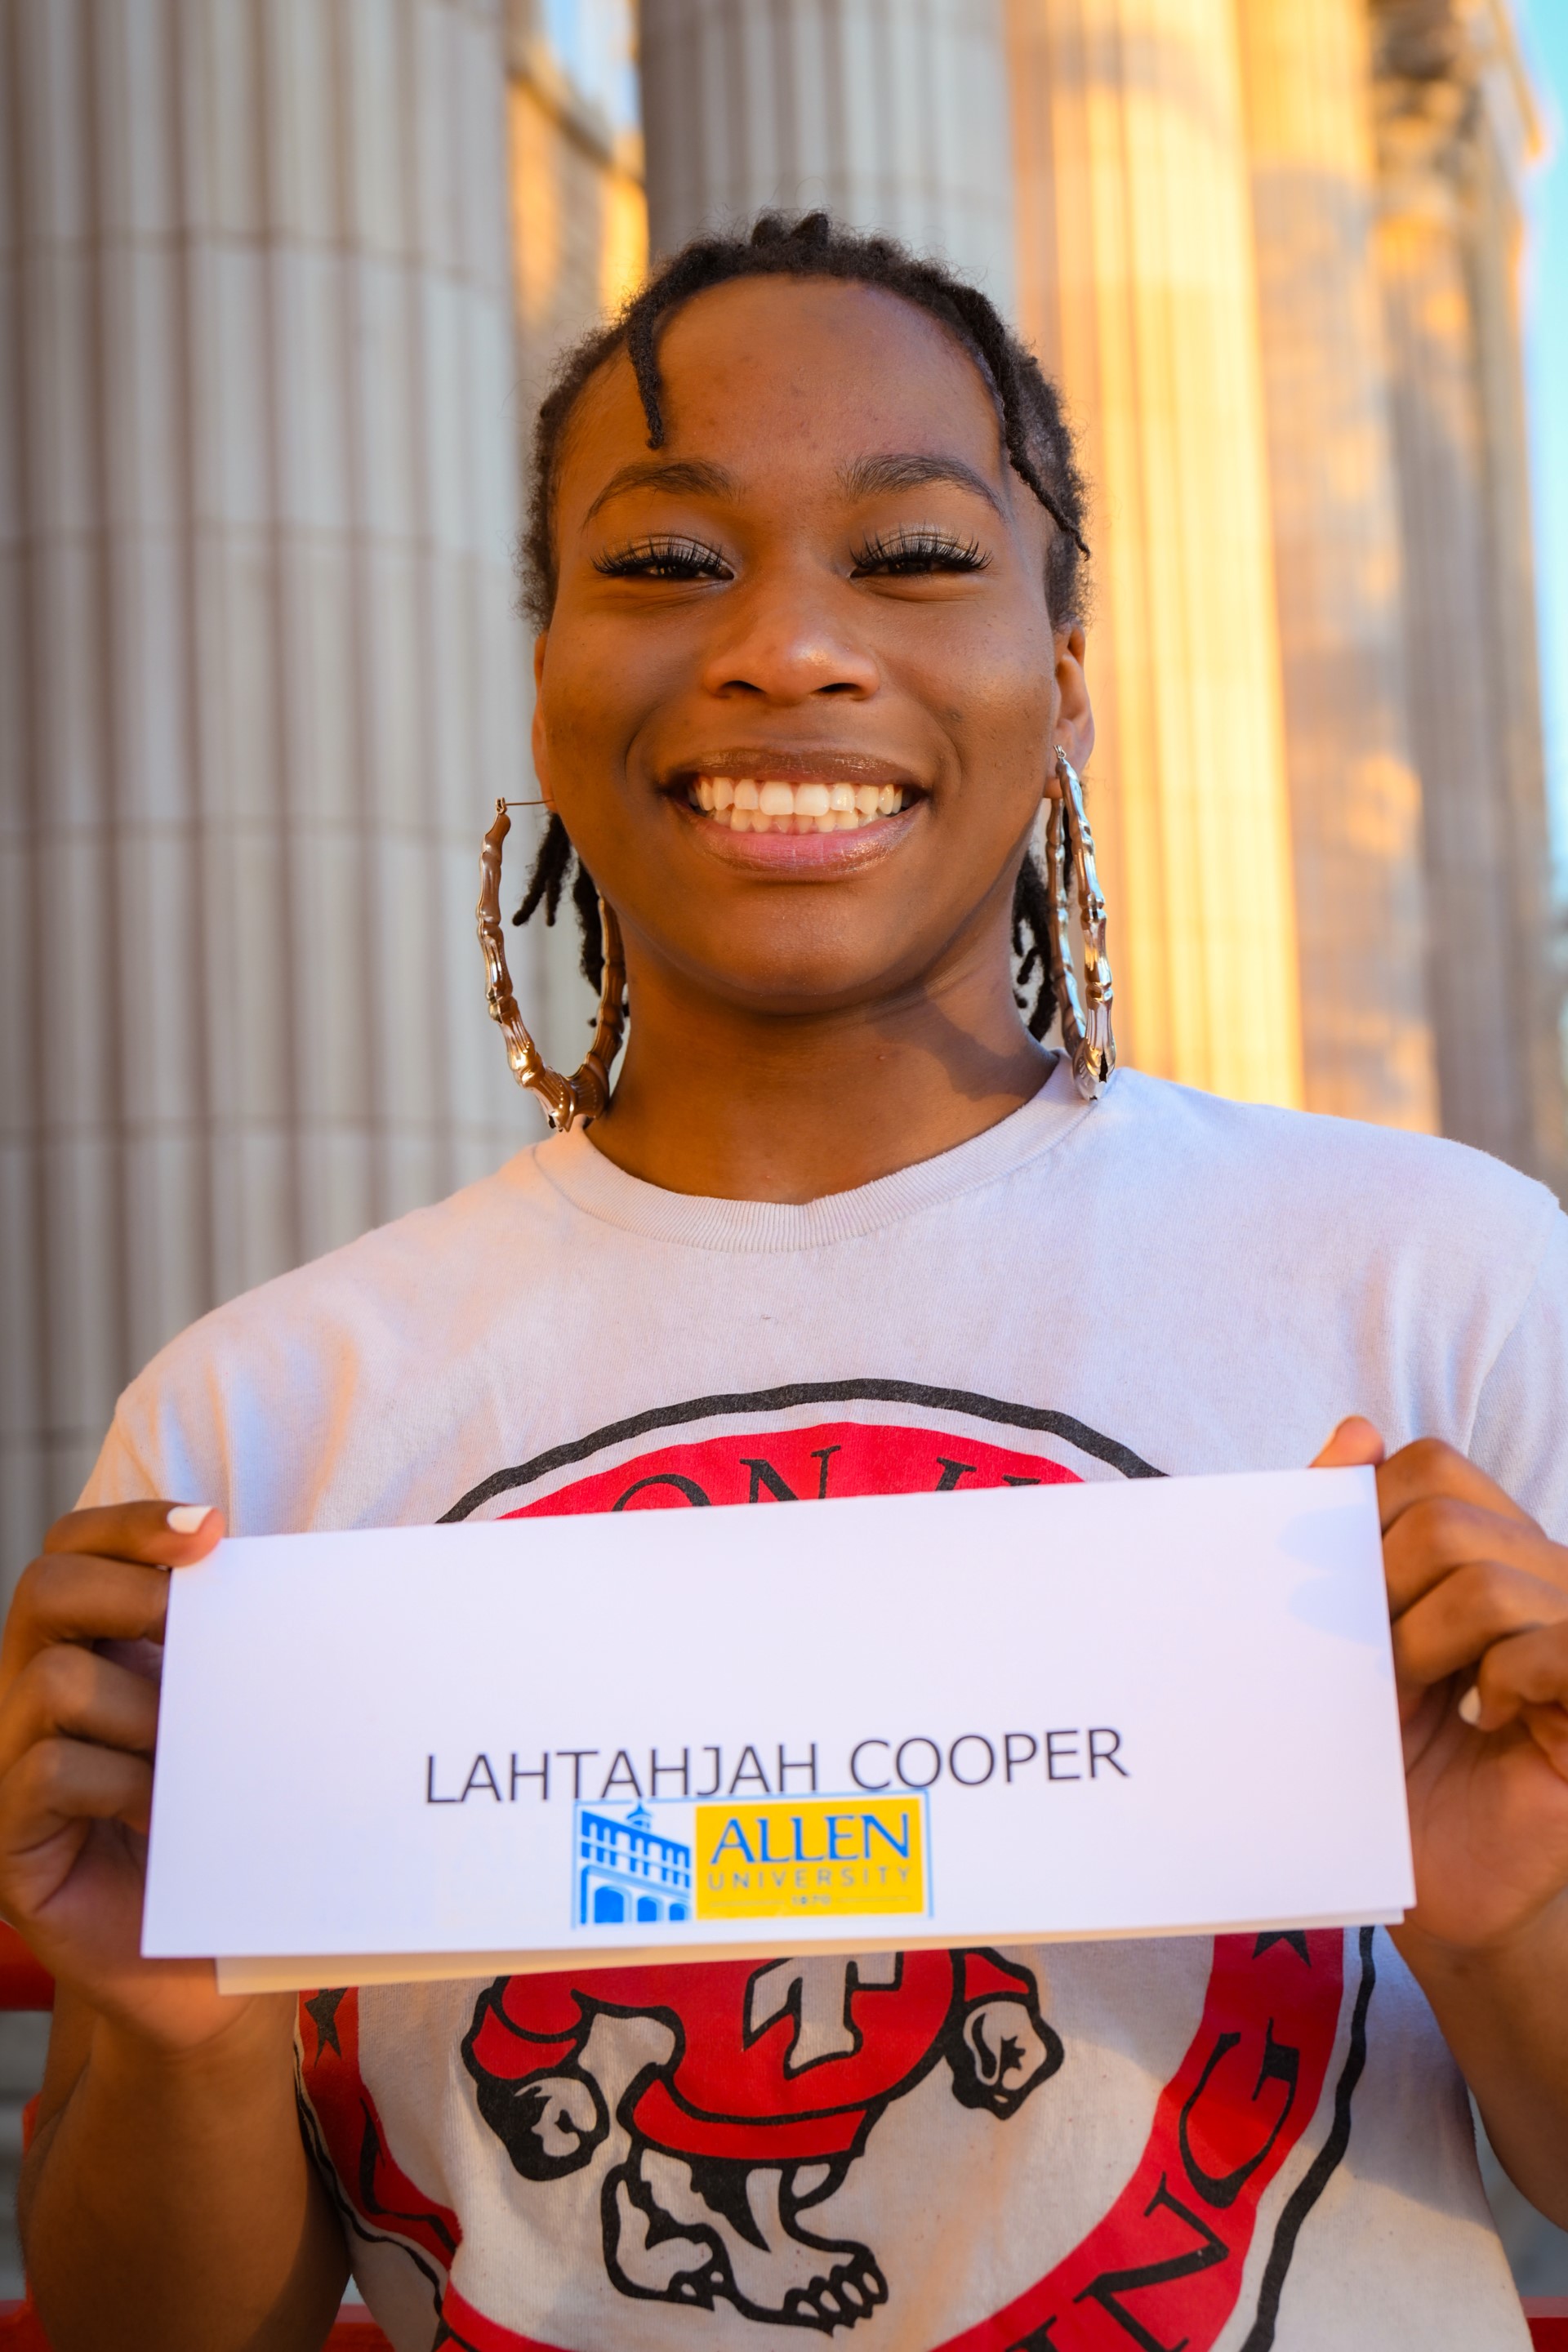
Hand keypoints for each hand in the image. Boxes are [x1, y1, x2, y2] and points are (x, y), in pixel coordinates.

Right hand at [0, 1501, 263, 2050]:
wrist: (211, 1976)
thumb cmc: (230, 1836)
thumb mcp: (230, 1724)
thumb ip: (227, 1651)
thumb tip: (272, 1575)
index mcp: (91, 1654)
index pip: (75, 1550)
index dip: (130, 1525)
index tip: (212, 1532)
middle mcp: (35, 1700)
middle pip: (43, 1589)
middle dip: (126, 1589)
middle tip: (189, 1626)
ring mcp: (12, 1771)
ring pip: (51, 1680)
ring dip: (140, 1707)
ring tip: (186, 1757)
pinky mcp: (11, 1845)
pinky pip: (47, 1770)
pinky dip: (118, 1780)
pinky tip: (163, 1815)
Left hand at [1315, 1420, 1567, 1954]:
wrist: (1433, 1880)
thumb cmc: (1389, 1758)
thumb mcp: (1348, 1641)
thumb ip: (1346, 1533)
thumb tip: (1357, 1430)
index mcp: (1486, 1546)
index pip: (1430, 1467)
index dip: (1369, 1519)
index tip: (1347, 1596)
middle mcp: (1543, 1575)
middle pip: (1444, 1518)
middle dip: (1383, 1592)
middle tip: (1380, 1665)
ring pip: (1486, 1582)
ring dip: (1424, 1647)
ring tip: (1431, 1699)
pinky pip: (1551, 1648)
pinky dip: (1498, 1683)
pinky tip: (1487, 1719)